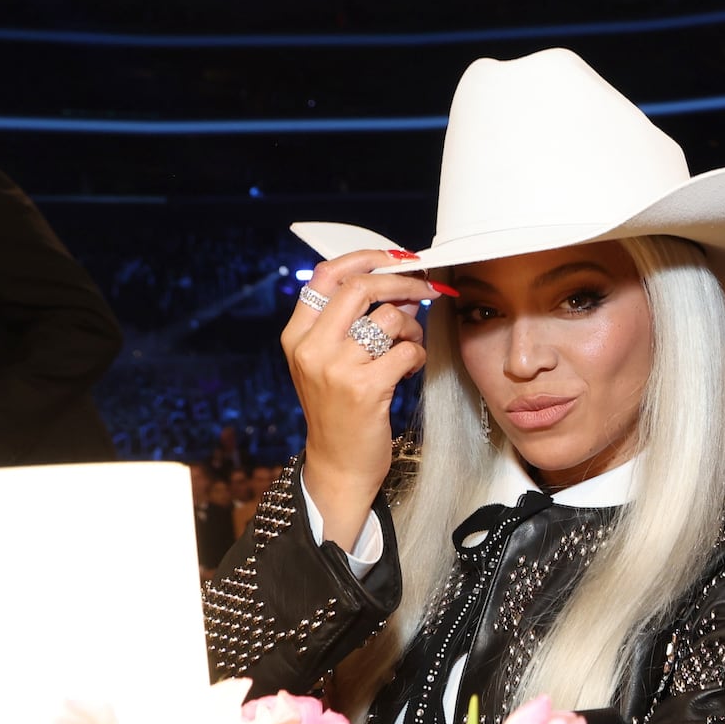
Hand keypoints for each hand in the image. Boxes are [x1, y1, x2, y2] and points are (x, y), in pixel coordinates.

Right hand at [280, 249, 442, 542]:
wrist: (338, 465)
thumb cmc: (340, 410)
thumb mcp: (330, 362)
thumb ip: (354, 323)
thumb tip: (402, 286)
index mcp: (296, 335)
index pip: (326, 275)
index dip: (366, 258)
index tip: (397, 258)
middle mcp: (310, 347)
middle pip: (360, 288)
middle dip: (402, 282)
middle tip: (428, 288)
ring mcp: (336, 368)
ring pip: (391, 318)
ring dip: (413, 327)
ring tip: (410, 346)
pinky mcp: (365, 388)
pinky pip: (408, 350)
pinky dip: (417, 356)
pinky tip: (408, 371)